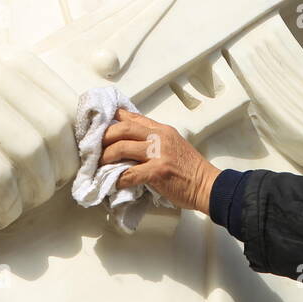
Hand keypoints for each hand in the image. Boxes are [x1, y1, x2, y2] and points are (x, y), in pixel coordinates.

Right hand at [0, 44, 79, 230]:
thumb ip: (35, 95)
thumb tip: (85, 137)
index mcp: (17, 63)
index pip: (68, 113)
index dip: (75, 150)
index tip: (68, 170)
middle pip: (51, 137)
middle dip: (57, 175)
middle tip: (45, 191)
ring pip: (27, 157)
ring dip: (34, 192)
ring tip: (24, 203)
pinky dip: (8, 202)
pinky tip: (2, 210)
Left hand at [101, 109, 220, 212]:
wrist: (207, 185)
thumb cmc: (190, 169)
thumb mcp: (173, 144)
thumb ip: (153, 139)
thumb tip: (129, 141)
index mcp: (161, 129)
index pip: (132, 116)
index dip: (112, 119)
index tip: (99, 126)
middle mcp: (158, 137)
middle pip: (122, 128)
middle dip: (104, 137)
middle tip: (95, 148)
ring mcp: (158, 153)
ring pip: (122, 147)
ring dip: (106, 157)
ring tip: (100, 165)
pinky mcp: (157, 171)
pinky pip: (130, 173)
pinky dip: (118, 179)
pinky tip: (113, 183)